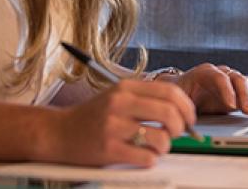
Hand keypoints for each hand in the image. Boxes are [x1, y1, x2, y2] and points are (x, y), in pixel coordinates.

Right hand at [49, 79, 195, 166]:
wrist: (57, 132)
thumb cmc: (92, 116)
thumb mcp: (117, 96)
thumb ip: (145, 99)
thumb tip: (181, 111)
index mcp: (126, 87)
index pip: (170, 91)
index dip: (187, 107)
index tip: (190, 118)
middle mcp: (120, 103)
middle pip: (169, 113)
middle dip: (181, 128)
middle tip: (177, 134)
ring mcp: (113, 126)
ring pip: (161, 138)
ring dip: (165, 146)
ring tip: (156, 147)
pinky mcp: (108, 149)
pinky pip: (145, 157)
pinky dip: (150, 160)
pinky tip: (142, 157)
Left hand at [164, 63, 247, 116]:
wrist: (184, 89)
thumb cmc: (180, 94)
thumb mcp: (178, 98)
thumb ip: (183, 106)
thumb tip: (186, 122)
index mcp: (205, 73)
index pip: (220, 77)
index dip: (227, 91)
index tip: (231, 106)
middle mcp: (222, 73)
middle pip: (238, 78)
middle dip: (246, 95)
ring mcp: (233, 81)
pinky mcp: (240, 92)